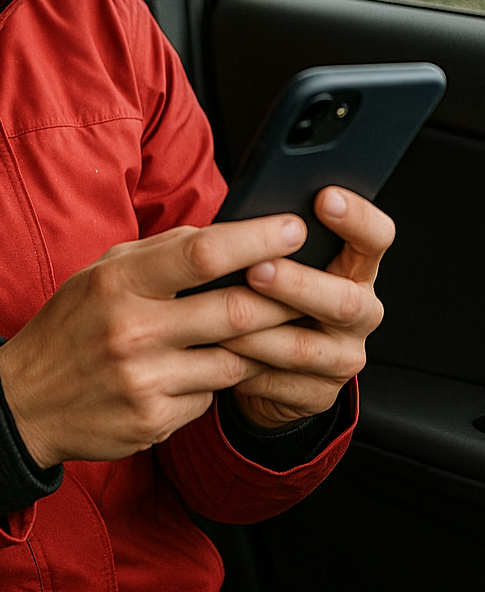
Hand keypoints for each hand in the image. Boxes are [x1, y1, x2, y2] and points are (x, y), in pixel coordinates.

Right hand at [0, 213, 313, 467]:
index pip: (203, 253)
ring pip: (236, 358)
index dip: (258, 239)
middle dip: (284, 297)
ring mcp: (145, 381)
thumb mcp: (103, 274)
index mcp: (119, 281)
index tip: (294, 228)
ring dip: (259, 344)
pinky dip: (219, 380)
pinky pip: (212, 396)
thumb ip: (161, 254)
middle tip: (311, 285)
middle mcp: (132, 330)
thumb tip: (227, 233)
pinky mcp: (154, 420)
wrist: (25, 401)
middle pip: (236, 310)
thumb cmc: (73, 326)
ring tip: (270, 328)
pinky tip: (205, 370)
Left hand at [223, 187, 393, 430]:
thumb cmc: (271, 295)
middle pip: (344, 301)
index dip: (357, 218)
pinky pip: (277, 382)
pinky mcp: (316, 394)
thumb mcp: (283, 263)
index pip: (376, 238)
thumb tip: (243, 215)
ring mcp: (342, 357)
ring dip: (258, 331)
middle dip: (297, 284)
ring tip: (219, 317)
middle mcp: (360, 312)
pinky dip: (243, 366)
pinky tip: (215, 352)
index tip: (324, 197)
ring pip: (303, 347)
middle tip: (257, 269)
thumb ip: (275, 243)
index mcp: (356, 269)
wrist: (274, 366)